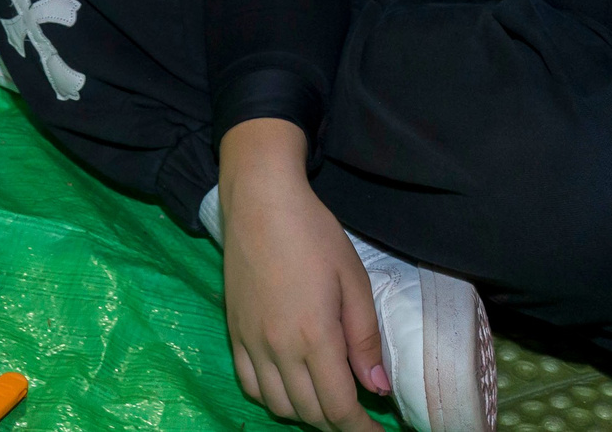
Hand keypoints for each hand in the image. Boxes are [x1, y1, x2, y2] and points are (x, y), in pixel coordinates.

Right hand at [220, 122, 388, 431]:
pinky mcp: (234, 333)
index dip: (362, 429)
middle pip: (310, 413)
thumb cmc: (314, 234)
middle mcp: (278, 349)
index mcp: (315, 337)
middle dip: (338, 422)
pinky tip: (289, 385)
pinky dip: (273, 397)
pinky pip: (250, 385)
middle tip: (360, 411)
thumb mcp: (354, 281)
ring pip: (279, 405)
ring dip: (306, 412)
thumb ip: (364, 339)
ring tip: (327, 398)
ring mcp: (251, 343)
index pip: (340, 408)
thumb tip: (377, 388)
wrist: (260, 202)